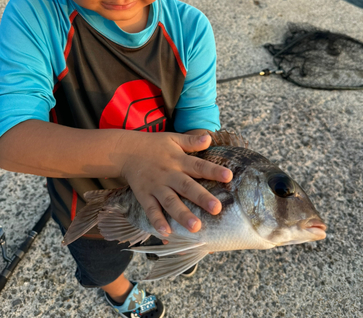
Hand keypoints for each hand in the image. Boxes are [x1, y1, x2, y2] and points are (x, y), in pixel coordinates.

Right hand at [117, 131, 231, 234]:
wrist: (125, 150)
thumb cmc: (154, 145)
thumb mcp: (173, 138)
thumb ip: (191, 142)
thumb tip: (209, 137)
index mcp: (178, 160)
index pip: (199, 166)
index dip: (214, 171)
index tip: (229, 177)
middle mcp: (169, 174)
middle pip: (187, 187)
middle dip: (201, 198)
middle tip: (217, 209)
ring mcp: (156, 187)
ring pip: (170, 202)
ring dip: (182, 214)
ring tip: (195, 227)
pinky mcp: (144, 196)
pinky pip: (150, 210)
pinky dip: (157, 221)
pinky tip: (166, 232)